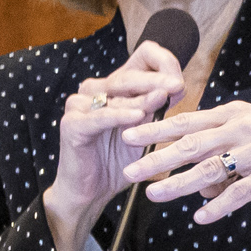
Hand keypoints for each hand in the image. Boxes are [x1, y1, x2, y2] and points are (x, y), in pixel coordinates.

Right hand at [43, 44, 190, 232]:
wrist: (90, 193)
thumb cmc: (117, 161)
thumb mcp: (144, 132)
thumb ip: (156, 109)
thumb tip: (177, 86)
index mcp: (115, 86)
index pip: (141, 56)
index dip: (162, 63)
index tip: (179, 81)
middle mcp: (95, 89)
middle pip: (129, 74)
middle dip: (156, 79)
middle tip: (176, 85)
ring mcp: (80, 105)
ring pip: (115, 93)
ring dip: (142, 97)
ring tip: (162, 98)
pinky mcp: (71, 124)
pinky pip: (99, 117)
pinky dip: (119, 115)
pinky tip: (137, 116)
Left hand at [129, 105, 250, 223]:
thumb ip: (223, 149)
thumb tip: (198, 184)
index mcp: (234, 113)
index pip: (187, 120)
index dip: (156, 129)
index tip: (128, 133)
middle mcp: (242, 129)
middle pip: (191, 144)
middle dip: (156, 158)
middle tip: (128, 170)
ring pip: (210, 169)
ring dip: (179, 184)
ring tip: (154, 195)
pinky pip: (240, 193)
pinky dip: (218, 206)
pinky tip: (200, 217)